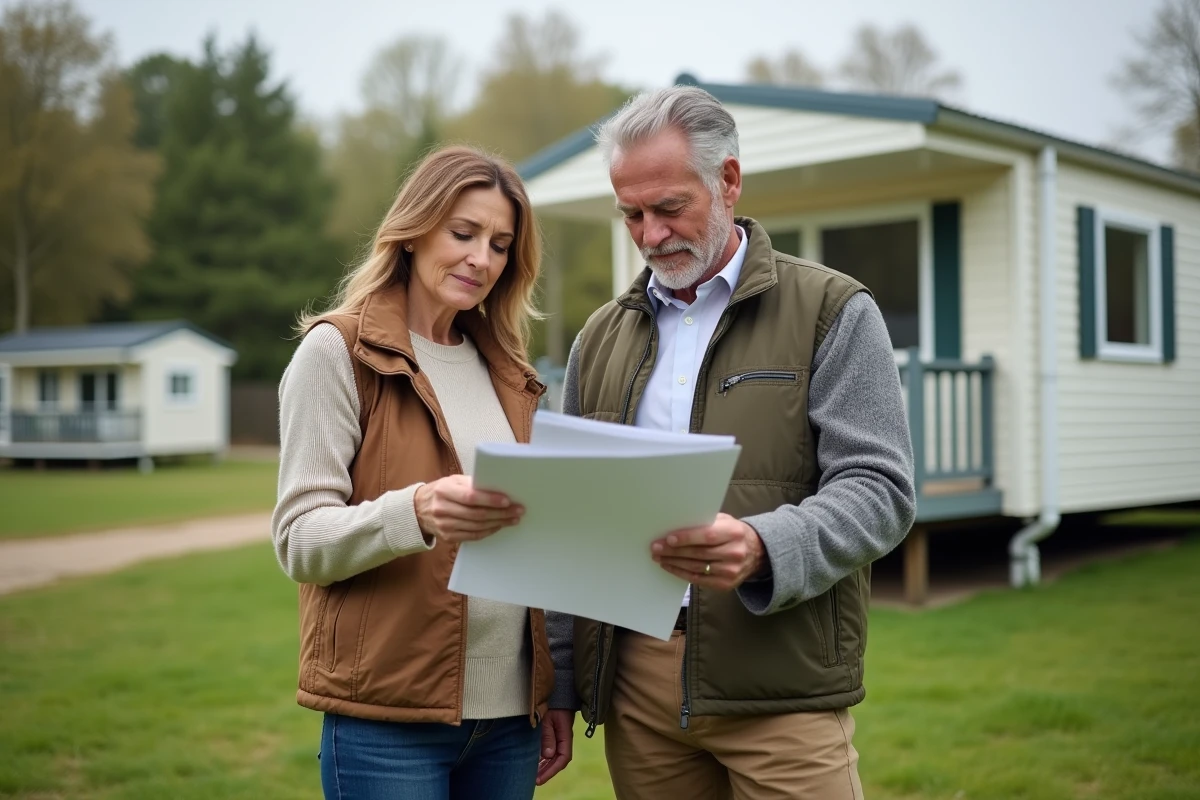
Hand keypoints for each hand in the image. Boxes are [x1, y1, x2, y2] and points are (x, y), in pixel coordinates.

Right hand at [413, 475, 522, 544]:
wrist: (419, 509)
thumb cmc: (441, 491)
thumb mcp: (453, 481)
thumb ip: (472, 483)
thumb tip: (497, 487)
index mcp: (444, 490)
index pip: (470, 497)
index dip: (490, 499)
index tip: (507, 500)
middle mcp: (442, 508)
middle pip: (477, 514)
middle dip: (501, 513)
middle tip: (517, 510)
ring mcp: (444, 525)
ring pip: (477, 526)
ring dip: (498, 523)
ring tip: (513, 519)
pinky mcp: (448, 537)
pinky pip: (472, 536)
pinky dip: (488, 531)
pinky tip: (499, 526)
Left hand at [536, 709, 574, 785]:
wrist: (558, 693)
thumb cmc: (553, 704)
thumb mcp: (548, 719)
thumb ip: (548, 736)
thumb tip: (548, 755)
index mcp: (565, 736)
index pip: (562, 758)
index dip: (552, 770)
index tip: (540, 779)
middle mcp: (564, 739)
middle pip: (558, 760)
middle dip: (547, 772)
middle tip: (534, 781)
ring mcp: (559, 737)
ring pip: (554, 757)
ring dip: (545, 766)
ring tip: (533, 775)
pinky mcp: (554, 734)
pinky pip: (550, 750)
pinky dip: (543, 758)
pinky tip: (535, 763)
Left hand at [651, 513, 767, 590]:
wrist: (757, 553)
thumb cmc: (733, 533)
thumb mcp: (725, 521)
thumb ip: (706, 521)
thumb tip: (677, 523)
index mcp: (734, 532)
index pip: (707, 536)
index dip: (687, 538)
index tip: (668, 539)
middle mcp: (735, 552)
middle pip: (699, 553)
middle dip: (674, 551)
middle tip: (656, 548)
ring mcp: (731, 571)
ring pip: (696, 567)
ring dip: (674, 563)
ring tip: (659, 557)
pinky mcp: (726, 584)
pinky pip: (698, 579)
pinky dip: (681, 573)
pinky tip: (670, 566)